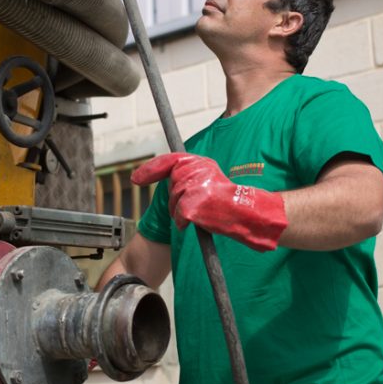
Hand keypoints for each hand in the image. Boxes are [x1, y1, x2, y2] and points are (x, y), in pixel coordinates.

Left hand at [131, 153, 287, 251]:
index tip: (136, 179)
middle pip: (170, 185)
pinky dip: (184, 222)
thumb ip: (190, 175)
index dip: (150, 170)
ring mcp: (193, 186)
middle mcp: (196, 170)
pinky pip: (179, 216)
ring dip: (180, 211)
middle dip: (174, 199)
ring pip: (173, 201)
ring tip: (201, 212)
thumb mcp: (210, 180)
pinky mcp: (192, 204)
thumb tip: (169, 179)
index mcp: (200, 162)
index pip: (169, 161)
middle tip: (192, 205)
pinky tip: (198, 221)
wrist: (246, 213)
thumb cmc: (228, 202)